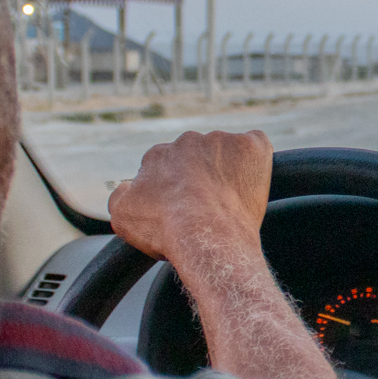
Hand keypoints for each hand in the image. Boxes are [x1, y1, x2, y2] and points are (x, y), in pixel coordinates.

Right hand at [108, 130, 271, 263]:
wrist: (206, 237)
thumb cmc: (166, 231)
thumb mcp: (122, 216)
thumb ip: (120, 194)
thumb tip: (128, 186)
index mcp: (158, 155)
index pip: (168, 166)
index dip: (177, 190)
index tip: (185, 208)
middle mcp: (188, 141)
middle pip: (197, 157)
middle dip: (202, 177)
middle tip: (209, 207)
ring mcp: (222, 141)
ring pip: (226, 153)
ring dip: (227, 171)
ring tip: (230, 202)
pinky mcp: (252, 146)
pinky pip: (257, 146)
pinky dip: (256, 161)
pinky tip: (250, 184)